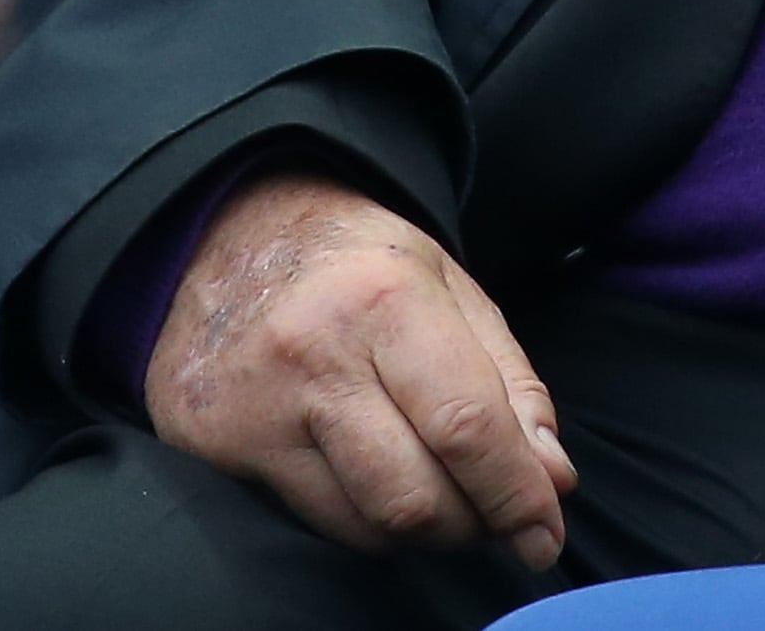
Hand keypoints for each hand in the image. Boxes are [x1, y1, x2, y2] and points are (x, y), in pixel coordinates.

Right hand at [146, 172, 574, 566]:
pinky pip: (313, 519)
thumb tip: (550, 480)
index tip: (546, 532)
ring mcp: (254, 409)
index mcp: (384, 299)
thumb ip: (511, 383)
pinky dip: (365, 519)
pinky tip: (380, 481)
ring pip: (364, 526)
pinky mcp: (214, 447)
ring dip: (424, 531)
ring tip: (444, 493)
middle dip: (473, 524)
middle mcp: (312, 357)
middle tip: (497, 515)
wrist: (232, 232)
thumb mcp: (454, 287)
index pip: (465, 426)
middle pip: (413, 497)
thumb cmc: (361, 263)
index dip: (516, 493)